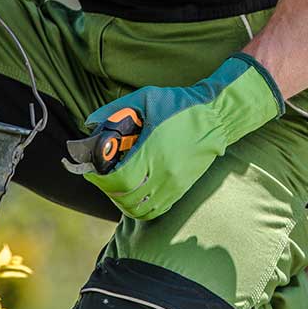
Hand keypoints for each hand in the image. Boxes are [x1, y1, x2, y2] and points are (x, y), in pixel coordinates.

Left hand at [65, 54, 285, 220]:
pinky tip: (135, 194)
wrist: (216, 116)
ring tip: (117, 188)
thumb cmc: (180, 105)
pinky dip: (141, 208)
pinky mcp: (182, 188)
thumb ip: (115, 110)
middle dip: (108, 190)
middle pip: (126, 198)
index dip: (101, 180)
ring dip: (123, 203)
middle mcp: (163, 173)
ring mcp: (174, 184)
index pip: (119, 180)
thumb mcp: (146, 98)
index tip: (93, 172)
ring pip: (140, 209)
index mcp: (152, 152)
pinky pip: (157, 209)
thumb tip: (91, 124)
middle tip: (102, 179)